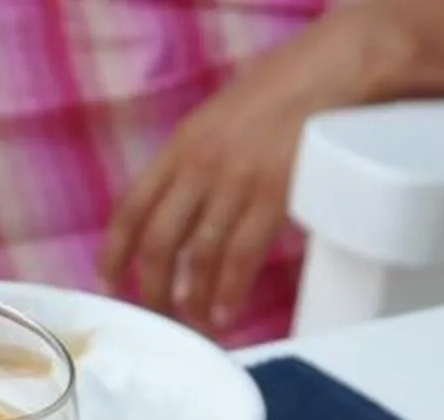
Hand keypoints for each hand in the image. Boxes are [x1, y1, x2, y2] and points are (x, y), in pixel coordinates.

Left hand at [100, 7, 407, 331]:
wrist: (334, 70)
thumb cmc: (286, 92)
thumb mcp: (223, 119)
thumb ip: (199, 160)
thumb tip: (187, 209)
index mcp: (182, 145)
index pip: (132, 207)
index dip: (114, 252)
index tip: (108, 282)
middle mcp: (200, 164)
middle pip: (159, 242)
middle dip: (153, 289)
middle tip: (159, 317)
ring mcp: (235, 181)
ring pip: (198, 257)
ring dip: (195, 300)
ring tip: (199, 325)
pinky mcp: (271, 196)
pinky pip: (239, 256)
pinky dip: (229, 292)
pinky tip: (225, 312)